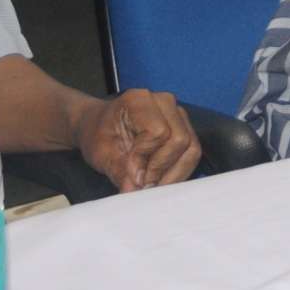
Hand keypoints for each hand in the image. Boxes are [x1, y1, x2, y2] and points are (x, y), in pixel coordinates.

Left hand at [74, 88, 199, 192]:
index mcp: (139, 100)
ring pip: (191, 148)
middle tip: (143, 185)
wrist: (99, 127)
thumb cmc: (98, 135)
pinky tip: (160, 179)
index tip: (131, 175)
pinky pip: (192, 153)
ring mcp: (178, 114)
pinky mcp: (184, 127)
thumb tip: (135, 189)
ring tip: (152, 185)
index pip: (158, 132)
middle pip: (180, 140)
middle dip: (162, 169)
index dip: (145, 159)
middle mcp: (164, 102)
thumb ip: (119, 170)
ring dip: (173, 174)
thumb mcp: (100, 154)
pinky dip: (178, 171)